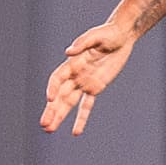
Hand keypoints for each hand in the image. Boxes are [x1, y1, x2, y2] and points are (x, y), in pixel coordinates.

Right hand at [42, 19, 138, 133]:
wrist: (121, 36)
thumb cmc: (107, 33)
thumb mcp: (95, 36)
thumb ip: (82, 44)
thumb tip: (68, 52)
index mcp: (72, 63)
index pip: (57, 78)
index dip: (52, 88)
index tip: (50, 98)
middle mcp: (75, 74)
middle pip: (60, 95)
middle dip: (52, 110)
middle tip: (44, 123)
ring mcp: (84, 82)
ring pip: (69, 103)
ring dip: (60, 116)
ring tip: (49, 129)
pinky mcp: (96, 87)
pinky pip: (86, 105)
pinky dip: (81, 118)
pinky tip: (75, 132)